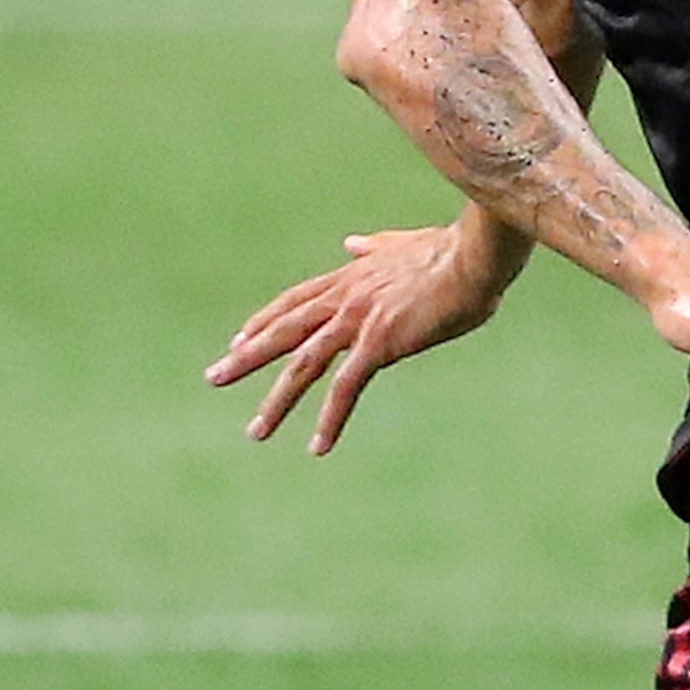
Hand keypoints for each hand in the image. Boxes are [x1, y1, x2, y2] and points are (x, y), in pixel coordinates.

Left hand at [208, 222, 522, 454]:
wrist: (475, 257)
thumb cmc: (453, 251)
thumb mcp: (406, 244)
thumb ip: (375, 247)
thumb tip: (351, 244)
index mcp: (350, 277)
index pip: (295, 301)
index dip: (265, 321)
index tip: (239, 339)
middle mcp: (345, 298)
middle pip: (284, 331)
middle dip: (246, 356)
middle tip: (214, 377)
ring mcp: (358, 320)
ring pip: (304, 365)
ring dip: (278, 401)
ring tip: (256, 431)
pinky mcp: (379, 343)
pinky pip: (345, 388)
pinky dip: (330, 418)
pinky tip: (317, 445)